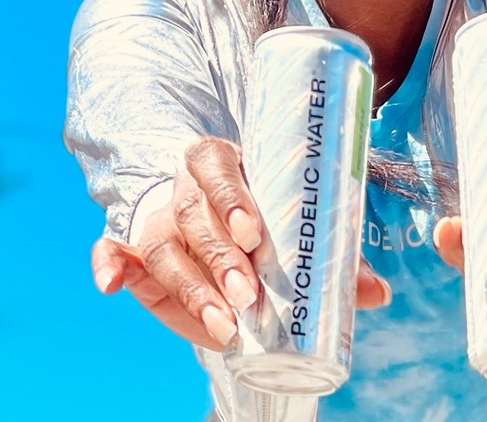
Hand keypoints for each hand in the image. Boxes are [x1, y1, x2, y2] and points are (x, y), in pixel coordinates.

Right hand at [91, 137, 390, 351]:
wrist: (219, 229)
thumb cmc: (268, 226)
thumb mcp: (298, 233)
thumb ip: (334, 257)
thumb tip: (378, 292)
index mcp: (227, 166)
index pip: (217, 163)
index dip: (231, 195)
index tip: (253, 232)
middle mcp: (187, 187)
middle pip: (193, 210)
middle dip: (219, 254)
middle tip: (247, 291)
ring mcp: (159, 217)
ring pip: (161, 242)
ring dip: (187, 283)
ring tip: (220, 323)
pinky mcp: (135, 249)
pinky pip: (112, 249)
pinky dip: (108, 264)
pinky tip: (113, 284)